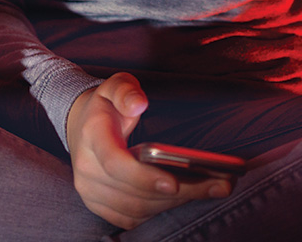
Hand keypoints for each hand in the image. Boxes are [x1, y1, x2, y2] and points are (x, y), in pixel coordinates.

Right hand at [66, 73, 228, 228]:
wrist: (82, 125)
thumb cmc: (108, 105)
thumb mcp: (116, 85)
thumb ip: (127, 91)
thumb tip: (139, 104)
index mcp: (93, 138)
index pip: (116, 164)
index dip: (144, 177)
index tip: (173, 183)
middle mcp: (87, 170)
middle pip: (132, 193)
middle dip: (178, 193)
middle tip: (219, 185)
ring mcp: (91, 191)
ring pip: (135, 208)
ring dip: (174, 204)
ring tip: (213, 189)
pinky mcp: (100, 204)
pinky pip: (130, 216)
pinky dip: (159, 210)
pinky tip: (187, 197)